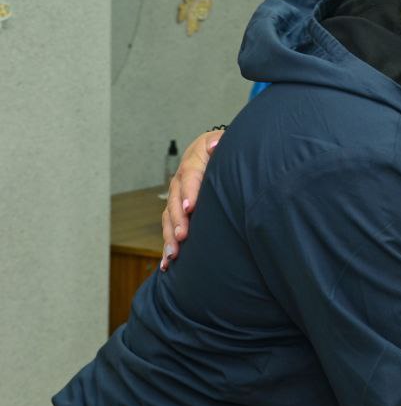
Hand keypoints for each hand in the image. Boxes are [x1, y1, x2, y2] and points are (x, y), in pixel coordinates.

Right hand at [159, 130, 222, 269]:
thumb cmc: (228, 148)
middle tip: (182, 236)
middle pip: (175, 200)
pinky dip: (168, 245)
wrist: (220, 151)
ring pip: (169, 217)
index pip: (190, 175)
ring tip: (172, 255)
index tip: (190, 207)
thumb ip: (221, 145)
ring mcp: (178, 195)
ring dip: (170, 237)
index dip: (190, 191)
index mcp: (194, 160)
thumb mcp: (227, 142)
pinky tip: (167, 263)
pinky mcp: (178, 209)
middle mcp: (182, 179)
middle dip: (178, 220)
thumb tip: (216, 145)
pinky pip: (170, 226)